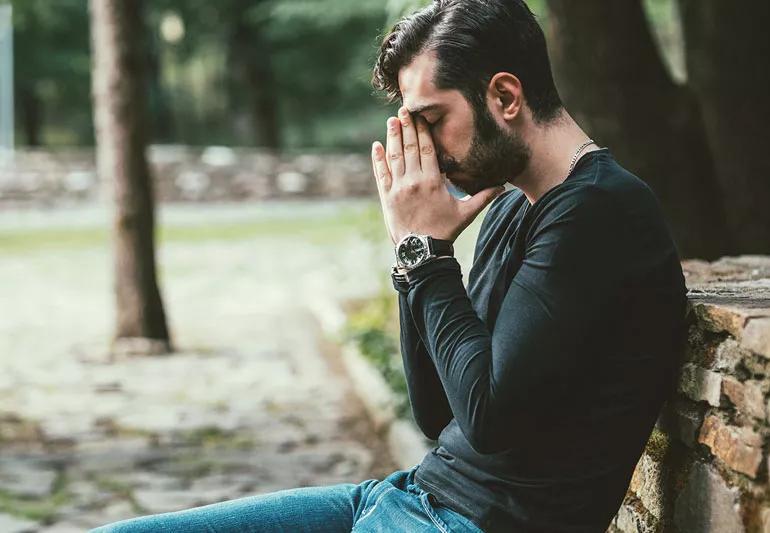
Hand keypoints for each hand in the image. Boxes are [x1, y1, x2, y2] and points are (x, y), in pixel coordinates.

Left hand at [370, 106, 504, 244]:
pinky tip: (376, 145)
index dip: (422, 130)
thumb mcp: (466, 213)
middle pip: (409, 148)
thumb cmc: (445, 231)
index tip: (420, 115)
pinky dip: (378, 159)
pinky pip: (381, 174)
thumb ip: (483, 197)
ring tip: (392, 121)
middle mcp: (414, 181)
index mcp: (432, 181)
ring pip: (394, 157)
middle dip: (406, 127)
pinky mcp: (387, 197)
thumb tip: (504, 186)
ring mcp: (398, 188)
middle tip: (403, 110)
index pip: (427, 149)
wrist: (421, 251)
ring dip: (392, 137)